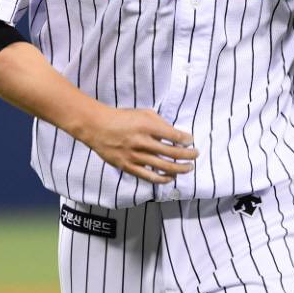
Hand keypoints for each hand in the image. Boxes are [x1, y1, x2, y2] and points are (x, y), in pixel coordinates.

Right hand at [78, 106, 198, 183]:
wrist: (98, 127)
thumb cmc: (123, 118)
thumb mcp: (143, 113)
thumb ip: (160, 123)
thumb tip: (176, 135)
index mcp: (147, 126)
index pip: (173, 135)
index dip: (186, 139)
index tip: (191, 140)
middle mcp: (142, 142)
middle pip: (171, 153)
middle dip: (187, 155)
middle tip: (196, 155)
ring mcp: (135, 156)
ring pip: (163, 167)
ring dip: (179, 168)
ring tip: (189, 168)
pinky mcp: (128, 167)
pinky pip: (149, 176)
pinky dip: (162, 178)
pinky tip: (171, 177)